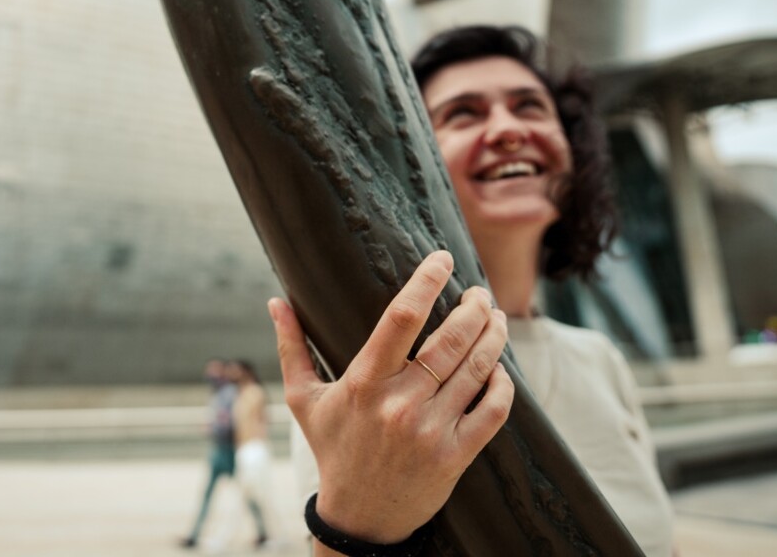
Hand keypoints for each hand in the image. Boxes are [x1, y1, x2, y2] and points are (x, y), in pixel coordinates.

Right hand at [268, 250, 512, 544]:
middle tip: (479, 292)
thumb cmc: (332, 449)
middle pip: (450, 340)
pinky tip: (499, 367)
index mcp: (364, 383)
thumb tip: (275, 301)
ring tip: (495, 318)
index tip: (442, 260)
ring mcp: (431, 430)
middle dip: (473, 308)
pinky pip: (492, 410)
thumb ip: (291, 347)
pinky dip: (501, 384)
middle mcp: (399, 404)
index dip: (426, 282)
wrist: (359, 517)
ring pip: (476, 369)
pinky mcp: (455, 455)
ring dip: (493, 336)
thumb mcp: (304, 399)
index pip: (401, 318)